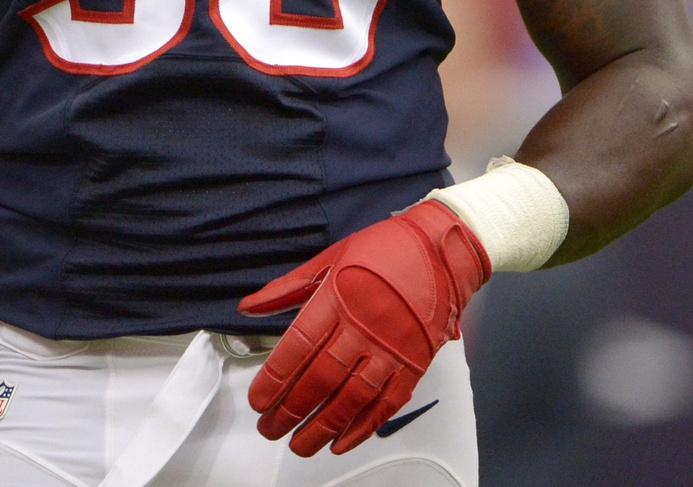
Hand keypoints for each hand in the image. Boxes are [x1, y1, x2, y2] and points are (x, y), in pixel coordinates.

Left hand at [238, 199, 489, 455]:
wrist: (443, 248)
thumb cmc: (386, 249)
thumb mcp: (331, 257)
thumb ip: (288, 287)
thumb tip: (249, 307)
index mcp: (339, 296)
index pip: (299, 346)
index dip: (276, 378)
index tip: (258, 400)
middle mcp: (365, 326)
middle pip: (322, 378)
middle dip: (291, 409)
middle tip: (271, 428)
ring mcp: (393, 348)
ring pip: (352, 397)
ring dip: (323, 426)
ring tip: (300, 444)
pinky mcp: (415, 362)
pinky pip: (387, 403)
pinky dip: (363, 427)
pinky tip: (341, 441)